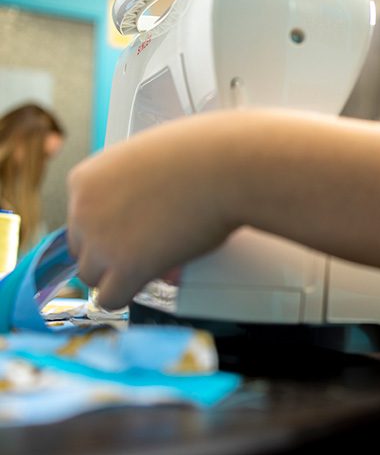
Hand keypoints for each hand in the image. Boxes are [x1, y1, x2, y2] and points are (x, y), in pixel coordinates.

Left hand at [66, 116, 236, 309]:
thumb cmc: (201, 155)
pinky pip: (110, 299)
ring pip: (91, 275)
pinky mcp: (127, 267)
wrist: (224, 167)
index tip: (132, 229)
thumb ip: (135, 185)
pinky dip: (126, 296)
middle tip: (144, 248)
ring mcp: (102, 241)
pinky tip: (142, 286)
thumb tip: (145, 212)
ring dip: (117, 275)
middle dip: (110, 251)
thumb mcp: (150, 162)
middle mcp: (84, 210)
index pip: (81, 217)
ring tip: (148, 267)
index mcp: (86, 180)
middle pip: (82, 247)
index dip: (110, 226)